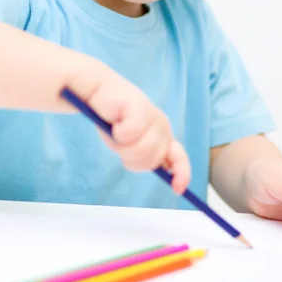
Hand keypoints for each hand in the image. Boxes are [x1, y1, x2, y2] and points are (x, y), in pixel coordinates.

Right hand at [72, 63, 190, 193]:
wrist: (99, 93)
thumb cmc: (114, 121)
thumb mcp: (129, 145)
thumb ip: (145, 156)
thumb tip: (163, 170)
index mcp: (163, 136)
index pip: (180, 158)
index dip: (181, 174)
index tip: (176, 189)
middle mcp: (163, 126)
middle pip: (152, 160)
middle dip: (132, 159)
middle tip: (120, 144)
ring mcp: (153, 116)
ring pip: (141, 150)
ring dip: (122, 147)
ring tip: (117, 132)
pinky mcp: (141, 108)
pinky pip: (128, 135)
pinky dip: (116, 133)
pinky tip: (115, 120)